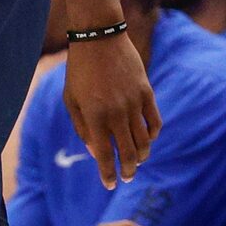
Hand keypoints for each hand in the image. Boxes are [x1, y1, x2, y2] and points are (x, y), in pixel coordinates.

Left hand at [59, 29, 158, 189]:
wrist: (99, 39)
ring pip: (144, 139)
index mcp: (94, 117)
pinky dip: (153, 134)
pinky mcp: (146, 92)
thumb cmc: (79, 70)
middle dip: (128, 169)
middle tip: (128, 178)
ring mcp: (133, 103)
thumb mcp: (71, 100)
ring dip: (142, 154)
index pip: (104, 155)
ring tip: (137, 161)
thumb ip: (82, 128)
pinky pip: (154, 121)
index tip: (109, 186)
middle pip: (127, 152)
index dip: (107, 173)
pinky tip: (148, 140)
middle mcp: (116, 113)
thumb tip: (96, 152)